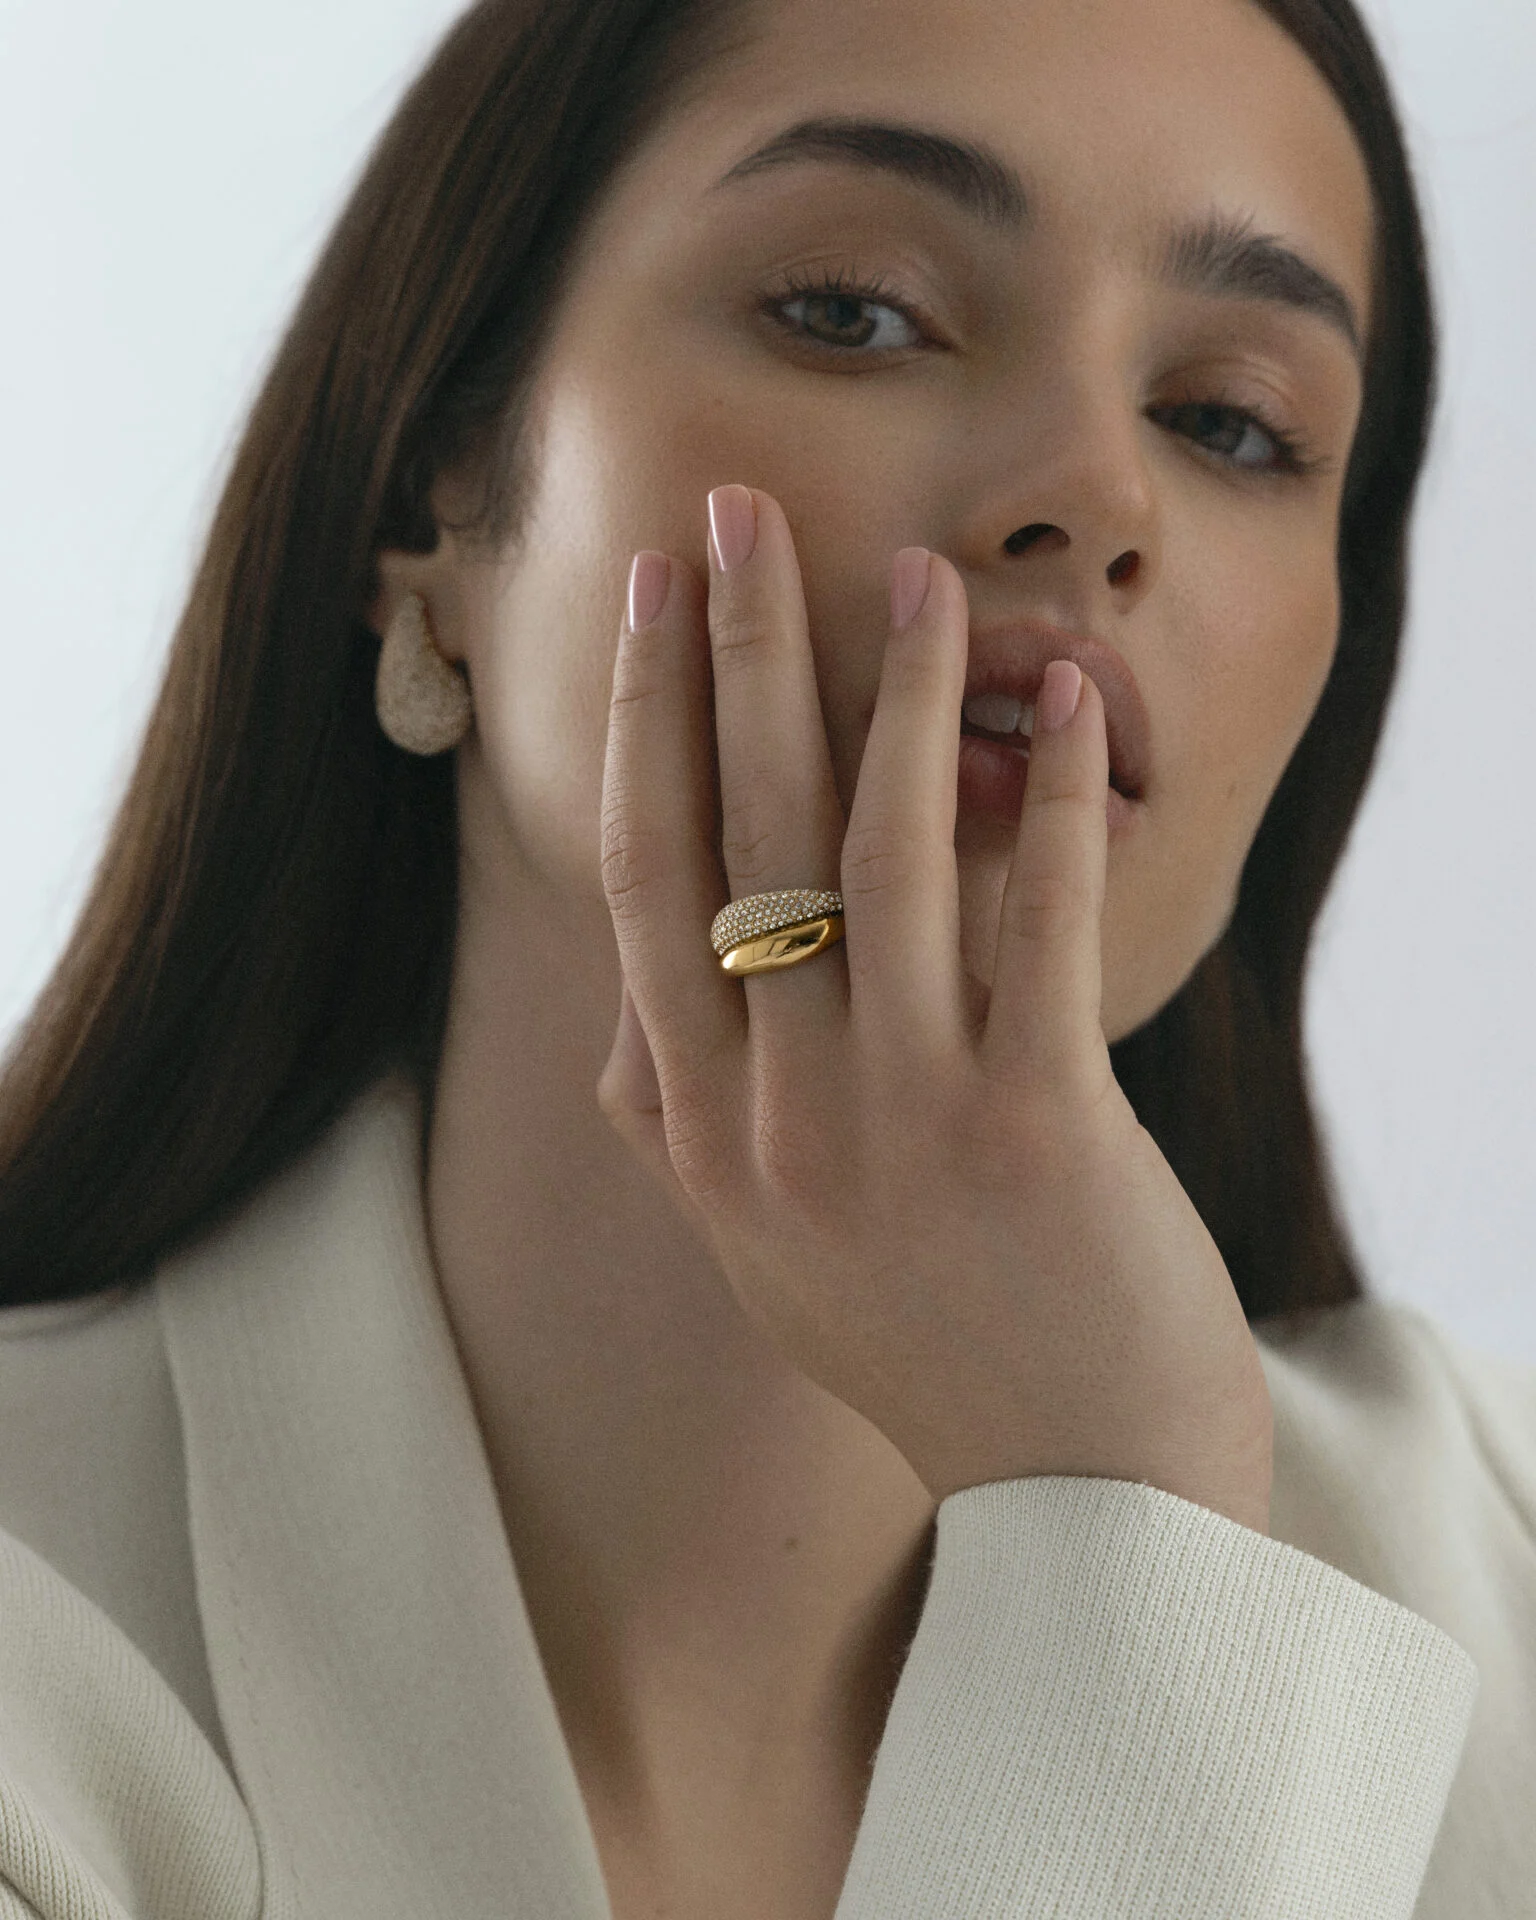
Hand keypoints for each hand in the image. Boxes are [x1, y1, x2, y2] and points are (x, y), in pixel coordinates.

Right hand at [597, 485, 1272, 1531]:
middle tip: (734, 508)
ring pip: (883, 855)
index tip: (642, 599)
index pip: (646, 881)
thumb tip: (619, 1018)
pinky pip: (1041, 923)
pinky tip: (1061, 702)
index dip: (639, 723)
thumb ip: (672, 1128)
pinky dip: (1052, 799)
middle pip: (745, 836)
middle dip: (733, 654)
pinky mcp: (1040, 1127)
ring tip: (916, 574)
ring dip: (897, 693)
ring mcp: (903, 1122)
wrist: (1078, 1488)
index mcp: (699, 1132)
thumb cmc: (920, 1345)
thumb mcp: (754, 1248)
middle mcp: (777, 1117)